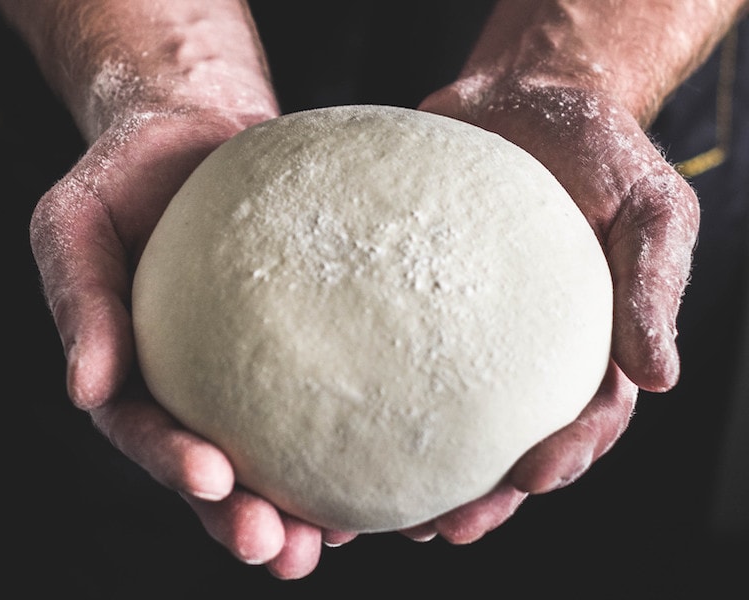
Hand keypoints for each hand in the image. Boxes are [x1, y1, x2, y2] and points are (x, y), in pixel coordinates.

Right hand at [30, 107, 342, 578]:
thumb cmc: (127, 177)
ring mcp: (260, 369)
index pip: (149, 434)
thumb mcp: (77, 226)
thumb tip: (82, 388)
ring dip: (312, 505)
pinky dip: (364, 432)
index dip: (175, 466)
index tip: (214, 480)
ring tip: (342, 536)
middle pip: (222, 471)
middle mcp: (202, 385)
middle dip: (248, 519)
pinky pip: (339, 389)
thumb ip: (79, 302)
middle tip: (283, 552)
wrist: (198, 131)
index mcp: (138, 372)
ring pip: (286, 451)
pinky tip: (397, 458)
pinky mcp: (314, 338)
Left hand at [407, 77, 698, 541]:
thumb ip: (653, 286)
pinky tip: (341, 430)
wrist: (521, 98)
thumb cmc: (595, 150)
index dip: (563, 456)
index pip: (586, 419)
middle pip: (509, 441)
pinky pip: (393, 357)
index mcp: (587, 342)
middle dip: (486, 494)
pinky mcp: (413, 305)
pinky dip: (373, 400)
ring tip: (388, 513)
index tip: (532, 478)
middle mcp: (523, 351)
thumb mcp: (648, 206)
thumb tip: (662, 379)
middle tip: (447, 527)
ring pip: (448, 420)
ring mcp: (464, 332)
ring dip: (425, 473)